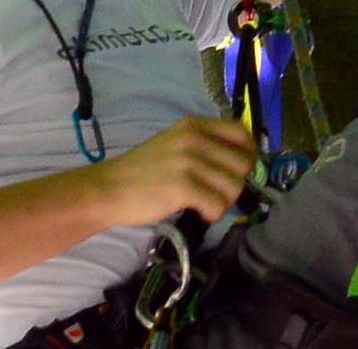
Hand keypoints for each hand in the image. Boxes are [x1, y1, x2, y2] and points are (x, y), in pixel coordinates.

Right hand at [95, 116, 255, 226]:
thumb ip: (203, 147)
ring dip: (223, 202)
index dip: (248, 154)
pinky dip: (211, 214)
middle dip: (235, 184)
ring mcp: (189, 162)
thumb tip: (239, 163)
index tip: (237, 171)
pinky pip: (217, 205)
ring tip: (204, 205)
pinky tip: (197, 213)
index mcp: (194, 125)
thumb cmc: (141, 172)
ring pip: (233, 187)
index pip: (241, 133)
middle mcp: (194, 139)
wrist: (108, 188)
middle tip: (215, 194)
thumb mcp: (173, 145)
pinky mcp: (183, 186)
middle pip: (243, 164)